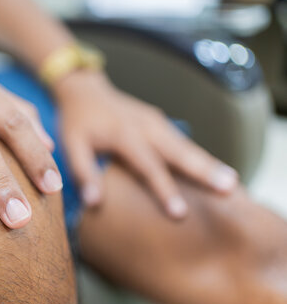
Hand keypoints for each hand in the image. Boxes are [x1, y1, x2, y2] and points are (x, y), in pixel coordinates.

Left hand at [56, 71, 237, 217]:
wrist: (84, 90)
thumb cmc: (77, 121)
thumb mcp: (71, 145)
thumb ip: (83, 172)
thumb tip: (95, 203)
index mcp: (124, 134)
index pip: (148, 165)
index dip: (164, 189)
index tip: (180, 212)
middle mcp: (145, 126)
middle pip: (179, 151)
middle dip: (204, 170)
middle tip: (228, 189)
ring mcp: (155, 121)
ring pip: (186, 144)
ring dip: (208, 163)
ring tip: (231, 183)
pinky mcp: (159, 121)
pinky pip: (182, 140)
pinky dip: (199, 155)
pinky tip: (214, 170)